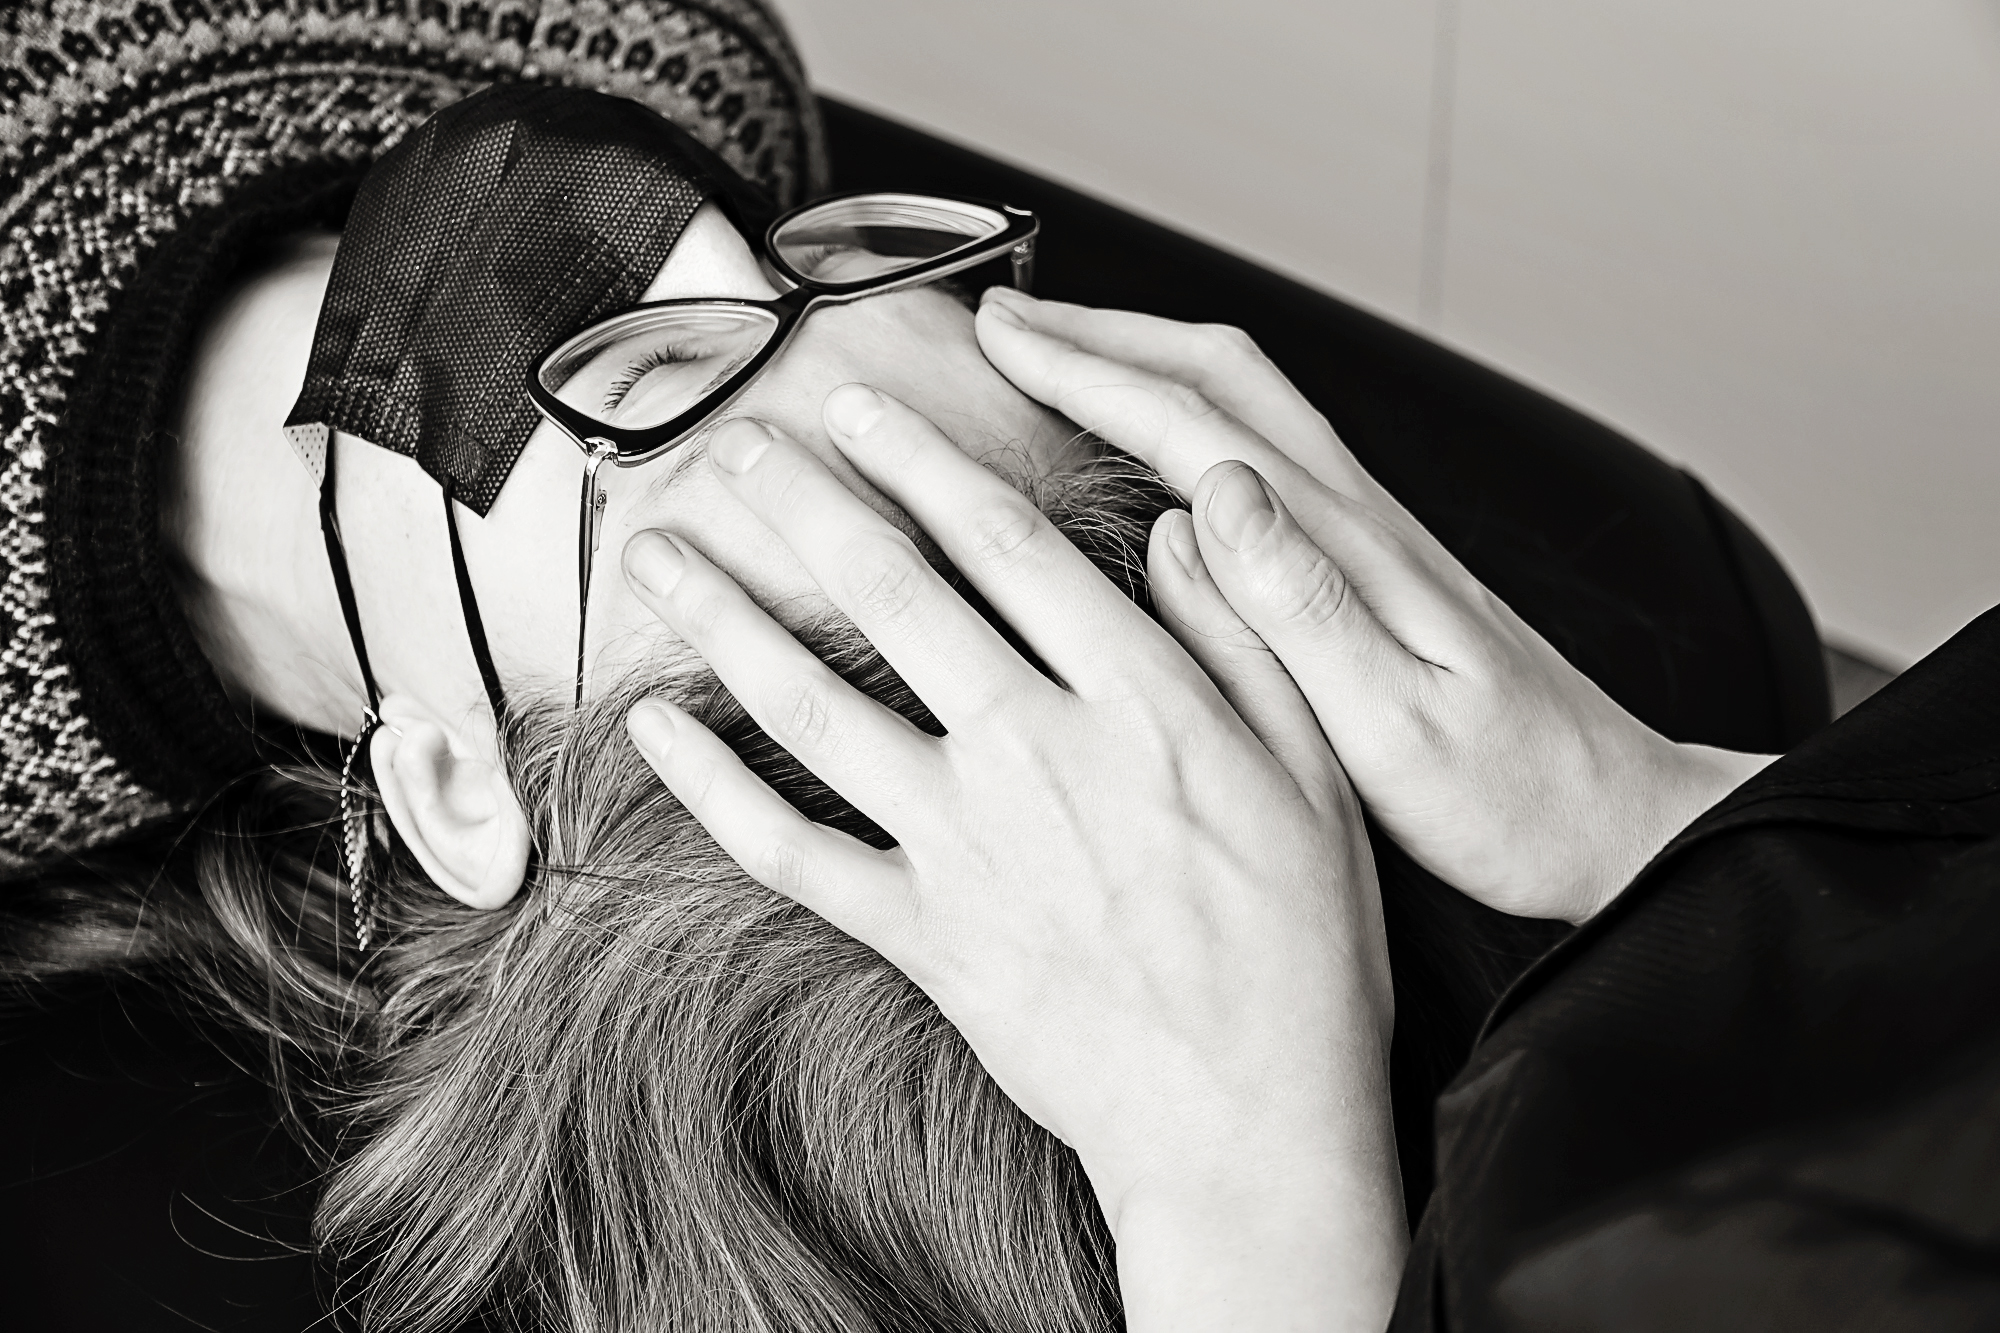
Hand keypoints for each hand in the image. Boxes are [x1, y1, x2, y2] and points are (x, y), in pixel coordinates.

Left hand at [620, 389, 1403, 1328]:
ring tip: (664, 553)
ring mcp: (965, 844)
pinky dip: (713, 788)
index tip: (860, 408)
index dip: (921, 460)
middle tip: (735, 444)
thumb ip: (1241, 636)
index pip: (1007, 543)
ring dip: (729, 617)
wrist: (1246, 1117)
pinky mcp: (920, 933)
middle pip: (892, 595)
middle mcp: (1035, 751)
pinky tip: (659, 727)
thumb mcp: (1315, 770)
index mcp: (1137, 699)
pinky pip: (792, 850)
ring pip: (816, 704)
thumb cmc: (1298, 946)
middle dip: (802, 505)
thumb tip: (1186, 524)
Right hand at [976, 289, 1773, 923]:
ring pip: (1245, 406)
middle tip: (1005, 324)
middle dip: (1103, 337)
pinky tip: (1153, 456)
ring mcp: (1371, 537)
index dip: (1087, 372)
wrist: (1615, 825)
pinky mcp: (1376, 570)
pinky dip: (1188, 420)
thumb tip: (1217, 495)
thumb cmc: (1511, 799)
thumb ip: (1304, 610)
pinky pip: (1265, 454)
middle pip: (1221, 379)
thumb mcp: (1401, 727)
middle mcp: (1360, 519)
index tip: (1001, 339)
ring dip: (1145, 364)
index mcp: (1349, 549)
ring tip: (1057, 361)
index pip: (1196, 423)